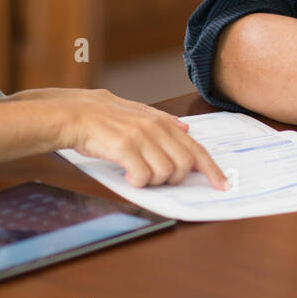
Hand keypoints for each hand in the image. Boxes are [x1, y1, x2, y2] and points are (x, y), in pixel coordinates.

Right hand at [43, 88, 227, 188]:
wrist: (73, 114)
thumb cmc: (103, 117)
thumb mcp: (137, 112)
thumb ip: (163, 120)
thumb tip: (186, 128)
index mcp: (162, 122)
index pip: (196, 149)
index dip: (211, 169)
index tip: (222, 184)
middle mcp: (156, 128)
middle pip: (184, 165)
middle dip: (174, 179)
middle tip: (155, 179)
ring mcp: (141, 137)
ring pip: (165, 173)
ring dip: (152, 181)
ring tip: (136, 174)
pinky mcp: (125, 148)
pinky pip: (143, 177)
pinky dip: (137, 183)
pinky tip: (127, 177)